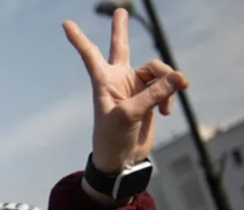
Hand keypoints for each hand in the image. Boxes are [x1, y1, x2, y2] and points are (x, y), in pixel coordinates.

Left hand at [64, 9, 188, 172]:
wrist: (122, 160)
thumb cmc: (113, 139)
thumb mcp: (130, 116)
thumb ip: (154, 94)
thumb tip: (178, 77)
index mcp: (104, 82)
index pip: (90, 55)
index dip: (79, 39)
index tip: (65, 24)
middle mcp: (118, 80)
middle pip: (121, 48)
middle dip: (121, 30)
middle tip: (120, 10)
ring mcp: (135, 88)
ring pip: (157, 71)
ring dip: (167, 82)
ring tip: (169, 101)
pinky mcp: (150, 98)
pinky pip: (167, 86)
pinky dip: (170, 95)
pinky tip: (168, 111)